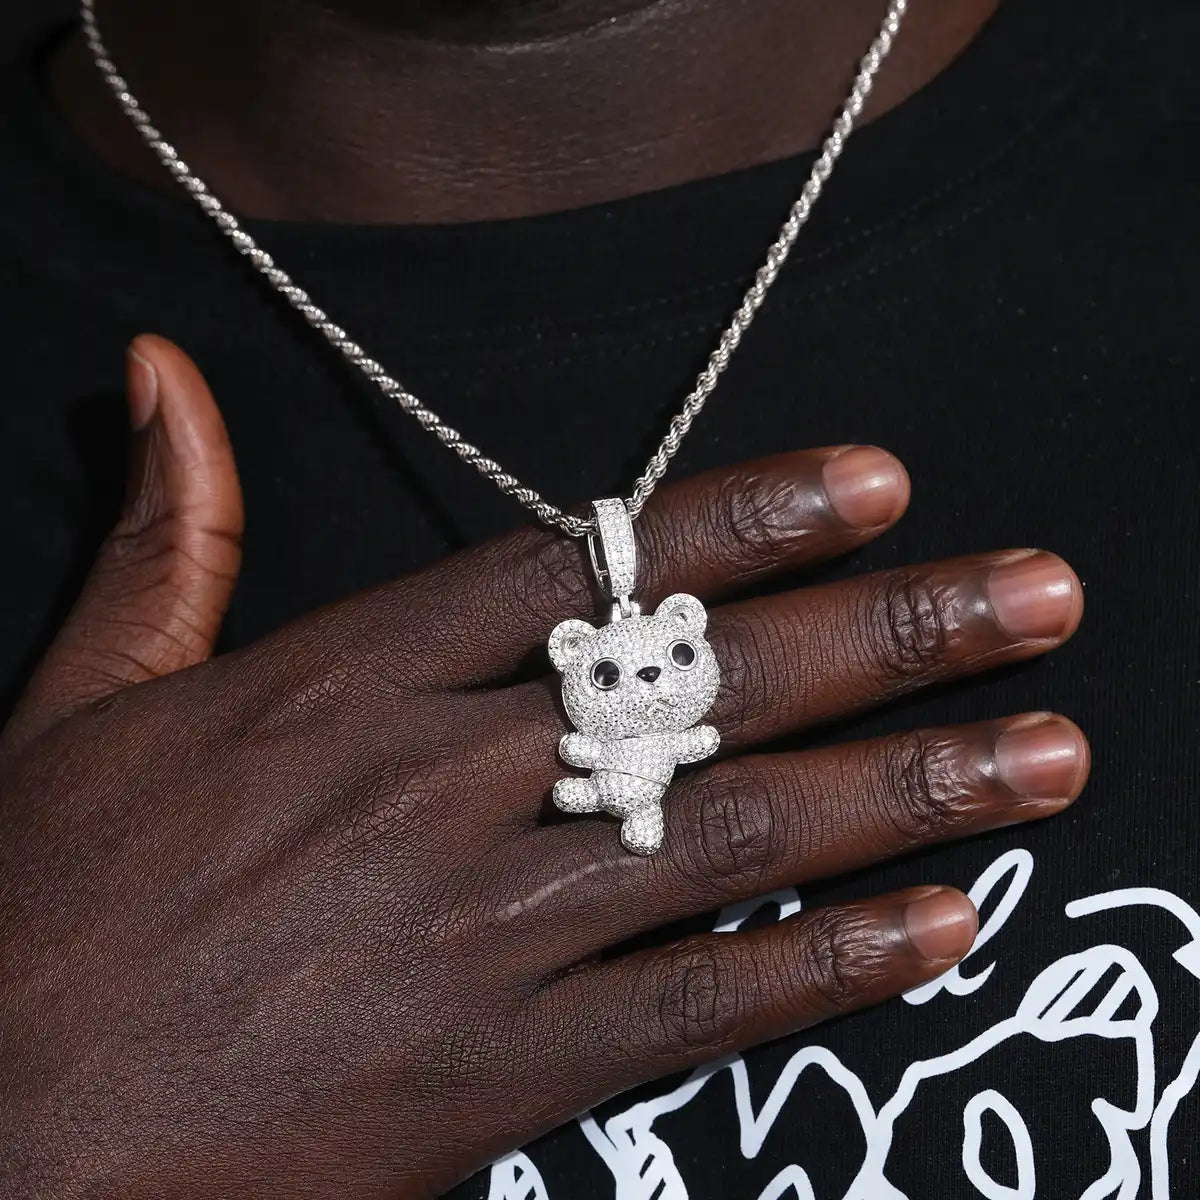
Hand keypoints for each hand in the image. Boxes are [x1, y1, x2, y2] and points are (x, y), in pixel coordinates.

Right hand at [0, 337, 1088, 1198]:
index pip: (584, 571)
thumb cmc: (40, 909)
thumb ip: (168, 533)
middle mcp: (435, 790)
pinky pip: (696, 1008)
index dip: (741, 518)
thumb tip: (163, 377)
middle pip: (707, 690)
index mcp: (342, 686)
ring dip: (910, 791)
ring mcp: (478, 936)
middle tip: (1037, 597)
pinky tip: (937, 926)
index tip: (876, 487)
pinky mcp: (494, 1078)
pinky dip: (824, 964)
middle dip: (890, 635)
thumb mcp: (87, 696)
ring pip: (734, 839)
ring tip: (1043, 751)